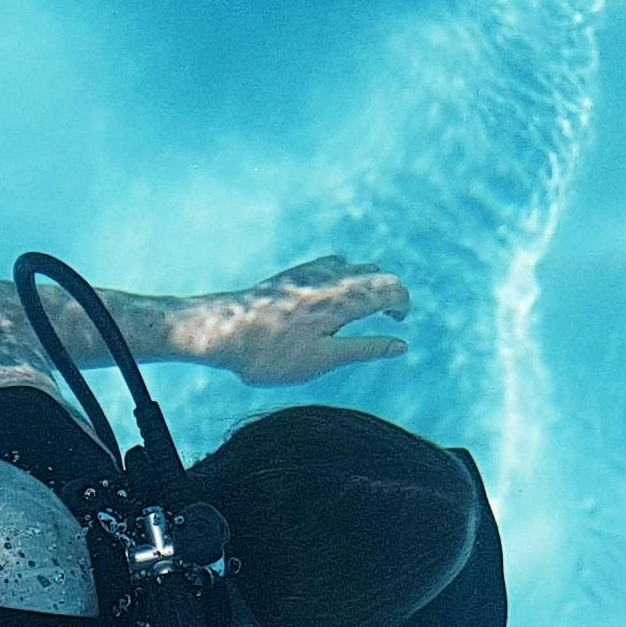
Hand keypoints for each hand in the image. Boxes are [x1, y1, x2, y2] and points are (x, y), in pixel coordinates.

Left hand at [193, 256, 409, 385]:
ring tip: (354, 315)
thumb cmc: (272, 353)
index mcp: (344, 299)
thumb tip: (400, 346)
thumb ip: (365, 349)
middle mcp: (331, 277)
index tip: (396, 323)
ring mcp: (311, 271)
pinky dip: (344, 279)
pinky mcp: (294, 273)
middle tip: (382, 318)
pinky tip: (328, 302)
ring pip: (355, 268)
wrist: (222, 330)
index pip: (392, 289)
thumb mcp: (323, 360)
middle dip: (388, 294)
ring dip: (366, 285)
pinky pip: (332, 266)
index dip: (403, 305)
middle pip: (378, 275)